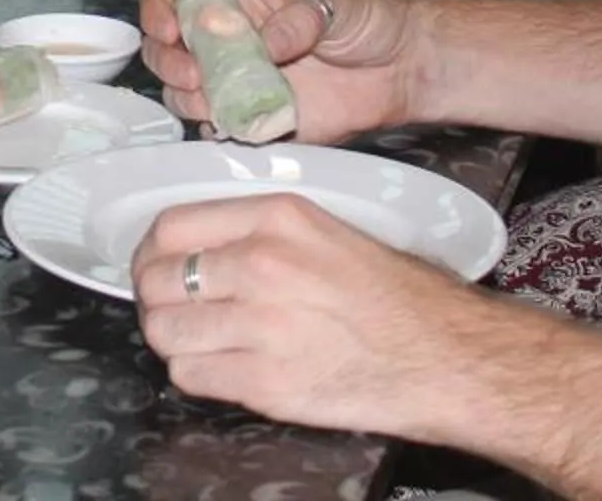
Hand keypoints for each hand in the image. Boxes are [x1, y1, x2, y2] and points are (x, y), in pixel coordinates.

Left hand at [131, 193, 496, 439]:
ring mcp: (261, 325)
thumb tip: (199, 247)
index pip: (170, 226)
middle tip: (173, 309)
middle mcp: (262, 265)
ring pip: (164, 332)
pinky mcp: (267, 383)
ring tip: (198, 340)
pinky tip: (222, 368)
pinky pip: (190, 376)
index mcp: (278, 218)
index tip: (156, 264)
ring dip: (173, 339)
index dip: (151, 251)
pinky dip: (196, 374)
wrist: (449, 357)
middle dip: (155, 298)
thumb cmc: (400, 297)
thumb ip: (261, 232)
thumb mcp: (329, 231)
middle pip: (156, 281)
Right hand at [138, 0, 420, 139]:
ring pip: (181, 92)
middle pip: (163, 49)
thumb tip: (268, 42)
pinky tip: (240, 122)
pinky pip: (214, 128)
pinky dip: (217, 128)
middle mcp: (224, 36)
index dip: (158, 11)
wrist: (400, 68)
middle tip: (198, 74)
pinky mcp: (251, 117)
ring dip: (191, 98)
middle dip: (170, 64)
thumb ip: (300, 16)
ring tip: (225, 99)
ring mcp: (234, 79)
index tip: (169, 30)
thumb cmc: (368, 18)